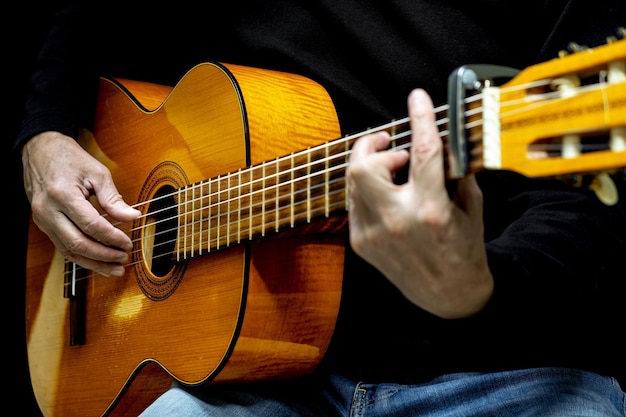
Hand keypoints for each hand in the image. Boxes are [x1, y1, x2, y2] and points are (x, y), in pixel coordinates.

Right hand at [22, 131, 139, 276]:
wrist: (41, 151)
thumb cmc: (70, 159)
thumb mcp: (97, 173)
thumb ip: (113, 198)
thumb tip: (133, 217)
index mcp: (62, 194)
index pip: (90, 225)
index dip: (112, 237)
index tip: (128, 243)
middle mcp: (48, 210)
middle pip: (77, 243)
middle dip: (103, 255)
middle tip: (123, 258)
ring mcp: (42, 219)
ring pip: (68, 250)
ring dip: (93, 263)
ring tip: (115, 268)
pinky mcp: (43, 224)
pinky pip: (63, 246)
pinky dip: (82, 257)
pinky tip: (99, 262)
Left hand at [347, 89, 492, 318]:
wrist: (448, 296)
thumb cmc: (464, 248)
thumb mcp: (471, 206)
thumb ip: (455, 169)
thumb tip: (442, 135)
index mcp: (430, 210)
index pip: (421, 151)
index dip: (420, 117)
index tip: (417, 97)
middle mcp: (396, 222)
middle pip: (362, 166)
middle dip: (372, 145)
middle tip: (391, 145)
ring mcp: (373, 234)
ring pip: (353, 181)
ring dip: (372, 166)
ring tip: (395, 172)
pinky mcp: (361, 244)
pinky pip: (354, 201)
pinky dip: (368, 189)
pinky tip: (386, 194)